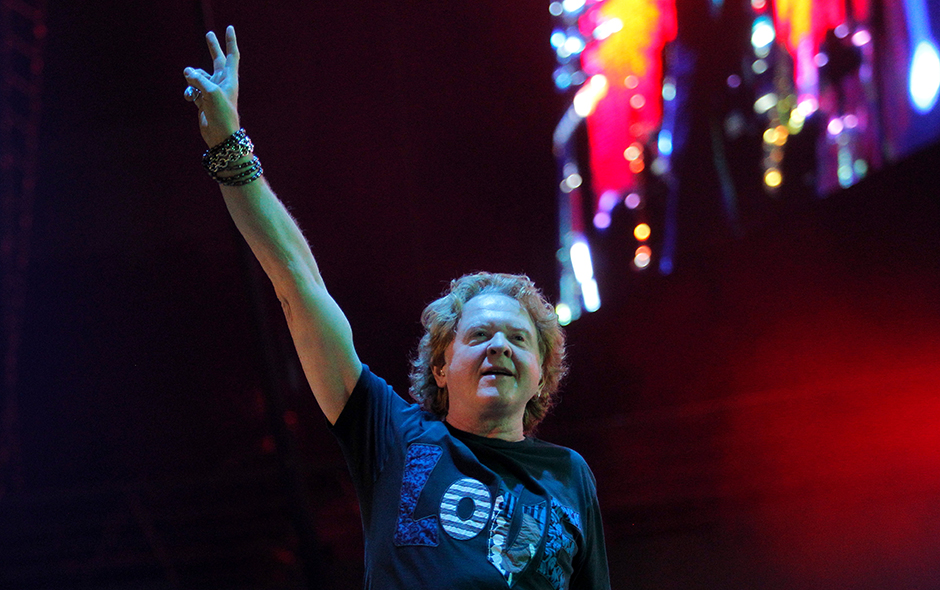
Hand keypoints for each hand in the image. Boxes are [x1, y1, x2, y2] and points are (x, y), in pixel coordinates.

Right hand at [183, 26, 240, 146]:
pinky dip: (188, 90)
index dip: (230, 41)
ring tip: (193, 88)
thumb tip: (187, 72)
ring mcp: (212, 91)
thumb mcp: (210, 93)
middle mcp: (222, 83)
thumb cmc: (222, 114)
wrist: (220, 136)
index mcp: (230, 78)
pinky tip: (189, 97)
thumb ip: (198, 79)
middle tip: (209, 34)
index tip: (229, 28)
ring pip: (198, 75)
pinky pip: (192, 88)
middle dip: (212, 47)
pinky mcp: (203, 100)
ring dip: (192, 78)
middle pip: (216, 60)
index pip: (231, 55)